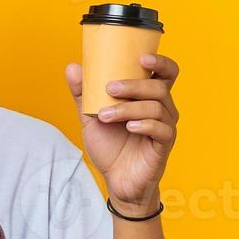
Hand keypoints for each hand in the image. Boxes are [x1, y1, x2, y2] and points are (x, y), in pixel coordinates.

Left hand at [65, 53, 180, 211]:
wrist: (117, 181)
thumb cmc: (110, 147)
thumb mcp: (91, 118)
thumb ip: (83, 94)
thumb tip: (73, 67)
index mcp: (148, 98)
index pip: (165, 73)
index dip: (160, 61)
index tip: (141, 57)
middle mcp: (162, 109)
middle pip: (159, 86)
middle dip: (134, 85)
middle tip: (109, 89)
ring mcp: (165, 127)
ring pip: (156, 107)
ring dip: (128, 108)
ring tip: (105, 116)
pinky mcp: (164, 145)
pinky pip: (161, 129)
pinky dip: (144, 124)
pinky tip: (129, 127)